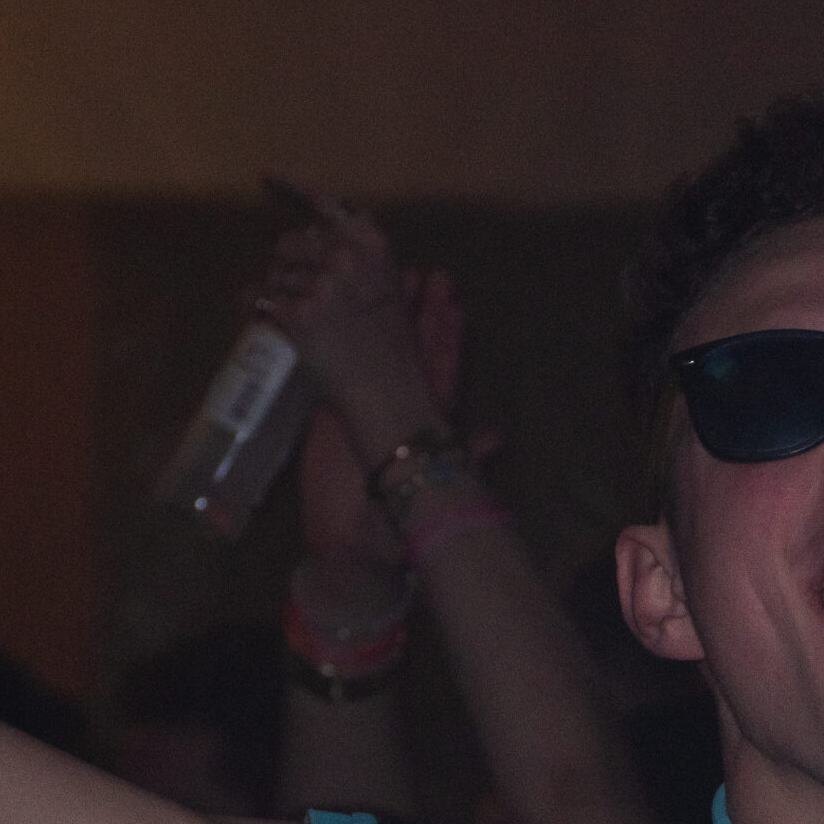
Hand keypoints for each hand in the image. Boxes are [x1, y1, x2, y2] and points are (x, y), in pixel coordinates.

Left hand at [256, 198, 438, 463]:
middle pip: (291, 242)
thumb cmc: (393, 352)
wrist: (391, 398)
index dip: (293, 185)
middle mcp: (346, 256)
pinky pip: (257, 299)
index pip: (325, 203)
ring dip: (277, 293)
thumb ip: (356, 261)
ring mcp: (321, 284)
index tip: (267, 175)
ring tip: (303, 322)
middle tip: (304, 294)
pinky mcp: (297, 314)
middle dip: (288, 264)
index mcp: (373, 245)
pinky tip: (270, 322)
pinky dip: (255, 309)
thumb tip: (316, 239)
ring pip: (273, 274)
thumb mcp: (387, 293)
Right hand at [297, 267, 495, 574]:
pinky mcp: (330, 419)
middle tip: (425, 272)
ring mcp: (365, 413)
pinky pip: (335, 372)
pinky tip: (326, 311)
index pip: (442, 373)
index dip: (447, 337)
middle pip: (411, 354)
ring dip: (379, 321)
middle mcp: (399, 414)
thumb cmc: (388, 533)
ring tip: (380, 279)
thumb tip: (498, 437)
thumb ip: (463, 468)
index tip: (453, 300)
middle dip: (419, 315)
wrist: (345, 550)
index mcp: (426, 428)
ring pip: (376, 357)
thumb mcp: (428, 498)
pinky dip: (334, 343)